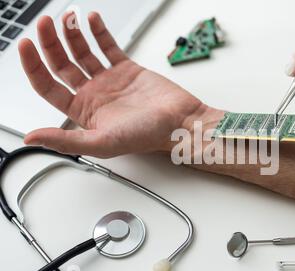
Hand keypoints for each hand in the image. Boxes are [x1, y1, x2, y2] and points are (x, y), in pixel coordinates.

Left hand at [20, 12, 218, 157]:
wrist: (180, 121)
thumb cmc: (148, 135)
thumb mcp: (103, 142)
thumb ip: (67, 141)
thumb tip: (32, 138)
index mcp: (84, 112)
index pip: (48, 86)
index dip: (33, 66)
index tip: (26, 45)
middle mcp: (94, 95)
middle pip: (62, 65)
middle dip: (49, 43)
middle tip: (45, 24)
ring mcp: (110, 80)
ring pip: (83, 52)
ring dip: (71, 34)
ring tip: (67, 18)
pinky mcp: (128, 69)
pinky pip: (108, 47)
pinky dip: (99, 32)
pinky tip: (92, 20)